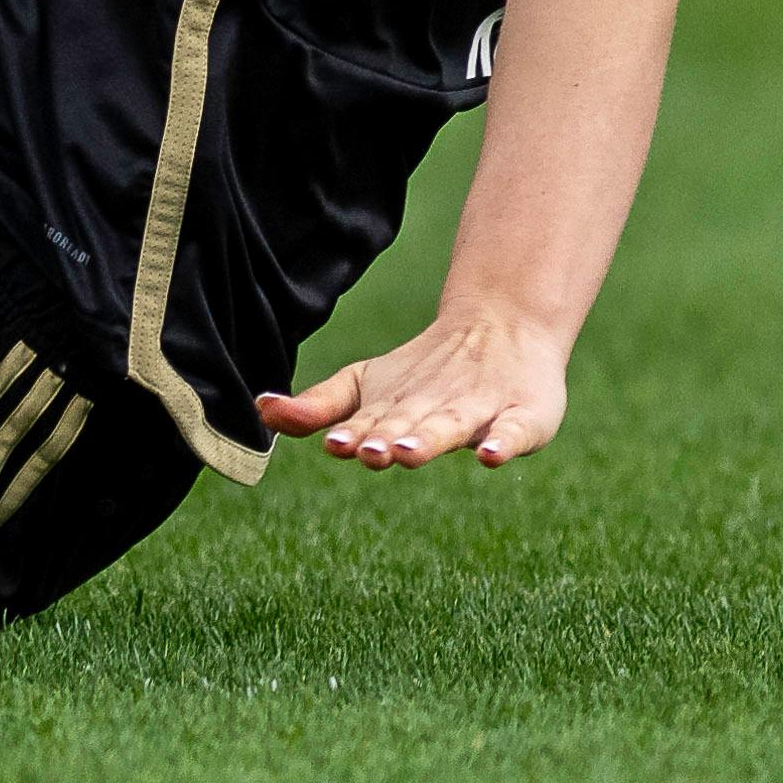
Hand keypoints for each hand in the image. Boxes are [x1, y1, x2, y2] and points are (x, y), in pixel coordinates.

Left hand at [255, 305, 569, 470]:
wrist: (504, 327)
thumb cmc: (423, 372)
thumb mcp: (366, 386)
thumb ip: (318, 406)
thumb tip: (259, 410)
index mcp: (395, 405)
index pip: (371, 422)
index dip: (355, 433)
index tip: (336, 444)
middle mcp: (433, 406)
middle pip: (409, 423)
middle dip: (389, 437)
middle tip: (371, 452)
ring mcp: (478, 410)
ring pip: (452, 426)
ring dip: (430, 438)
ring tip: (408, 451)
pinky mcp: (522, 417)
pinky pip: (515, 432)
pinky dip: (505, 443)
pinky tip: (492, 456)